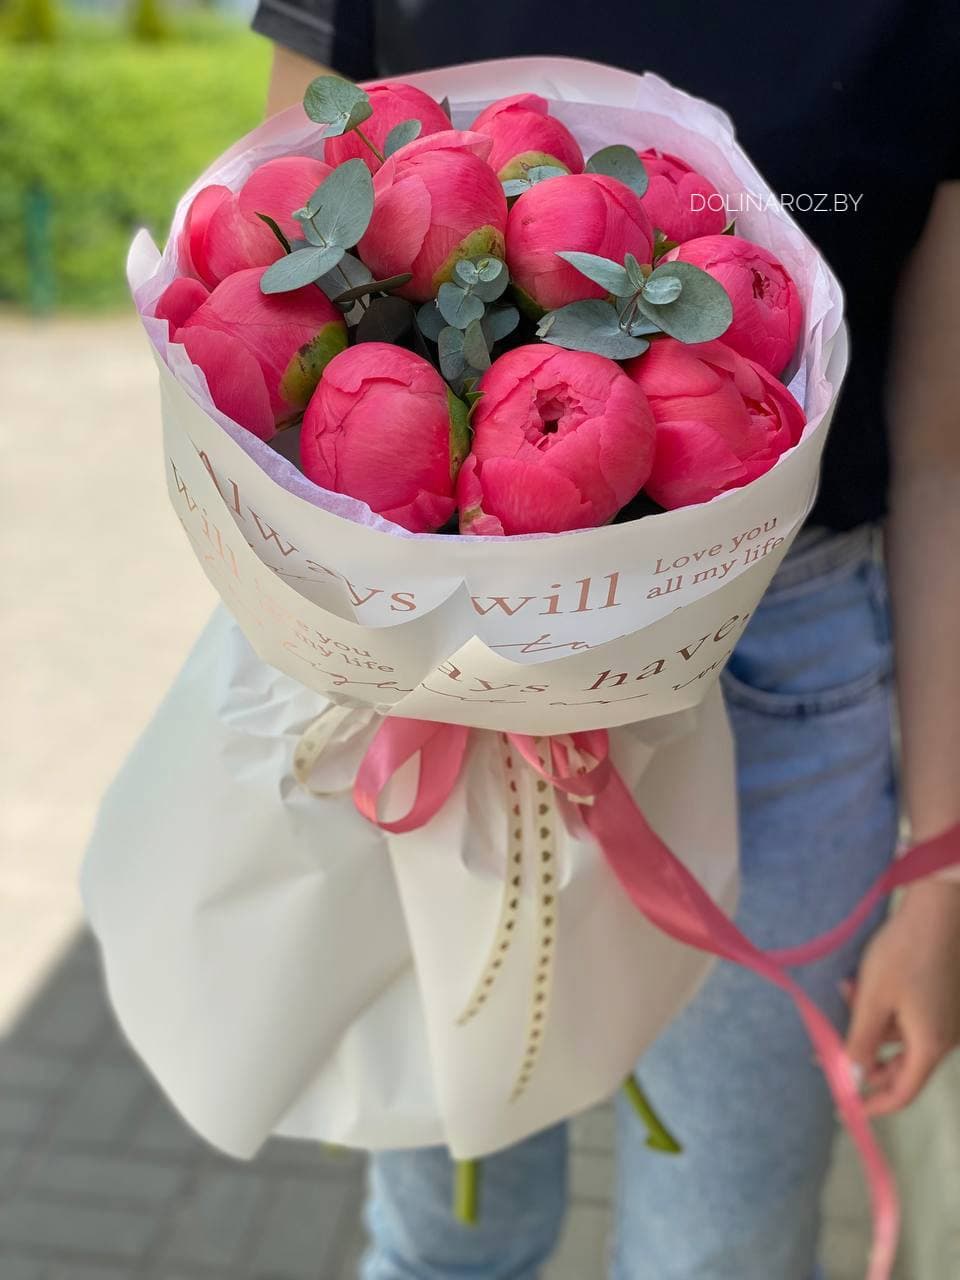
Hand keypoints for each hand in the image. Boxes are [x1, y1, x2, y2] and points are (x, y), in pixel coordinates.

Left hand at [845, 878, 959, 1114]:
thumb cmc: (904, 953)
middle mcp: (946, 1038)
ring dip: (870, 1025)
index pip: (902, 1092)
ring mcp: (949, 1018)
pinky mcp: (945, 998)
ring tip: (845, 994)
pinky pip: (912, 1017)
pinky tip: (863, 984)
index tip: (845, 1106)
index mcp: (931, 1045)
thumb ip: (860, 1042)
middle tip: (828, 1049)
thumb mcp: (873, 998)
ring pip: (903, 1036)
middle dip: (863, 1057)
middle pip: (902, 1066)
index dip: (873, 1103)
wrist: (938, 909)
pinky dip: (886, 1009)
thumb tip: (852, 1081)